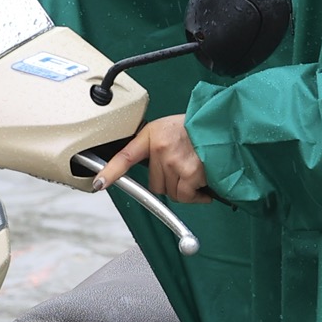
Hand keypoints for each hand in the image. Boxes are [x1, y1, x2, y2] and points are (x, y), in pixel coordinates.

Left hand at [94, 115, 214, 203]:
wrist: (222, 126)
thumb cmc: (197, 130)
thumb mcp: (170, 130)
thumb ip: (157, 149)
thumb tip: (154, 176)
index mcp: (153, 135)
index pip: (126, 156)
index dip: (110, 171)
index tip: (98, 183)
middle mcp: (161, 148)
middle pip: (155, 184)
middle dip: (169, 182)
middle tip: (183, 167)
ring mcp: (176, 161)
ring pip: (172, 192)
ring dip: (184, 188)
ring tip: (194, 170)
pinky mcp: (191, 173)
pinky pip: (187, 196)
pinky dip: (197, 195)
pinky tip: (203, 181)